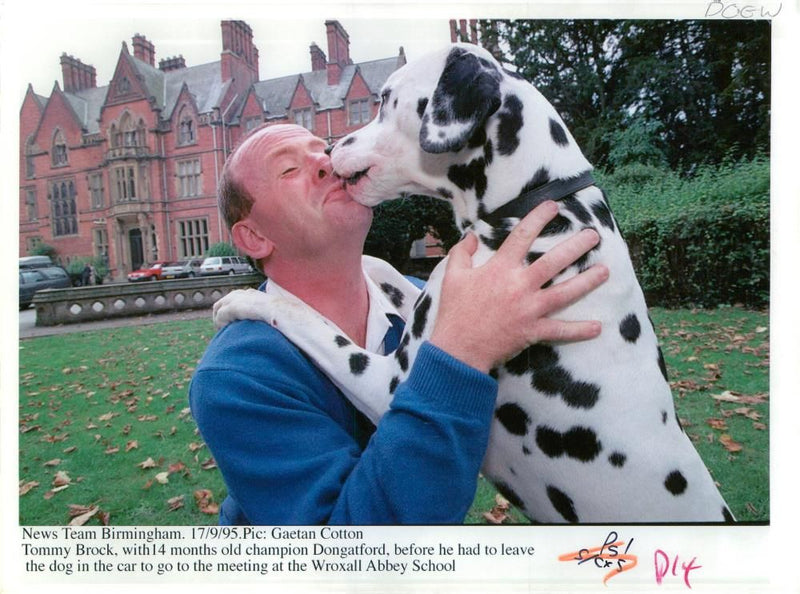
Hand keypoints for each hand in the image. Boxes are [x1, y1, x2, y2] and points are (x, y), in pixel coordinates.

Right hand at [429, 201, 608, 372]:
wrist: (458, 348)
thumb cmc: (455, 311)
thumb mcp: (453, 276)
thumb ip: (462, 253)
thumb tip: (471, 236)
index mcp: (500, 268)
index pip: (522, 236)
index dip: (538, 218)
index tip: (553, 206)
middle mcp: (519, 285)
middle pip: (554, 261)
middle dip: (576, 246)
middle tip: (594, 236)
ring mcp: (529, 308)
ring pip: (565, 292)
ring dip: (587, 281)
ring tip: (605, 271)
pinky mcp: (533, 331)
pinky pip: (560, 330)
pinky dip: (579, 330)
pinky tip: (598, 327)